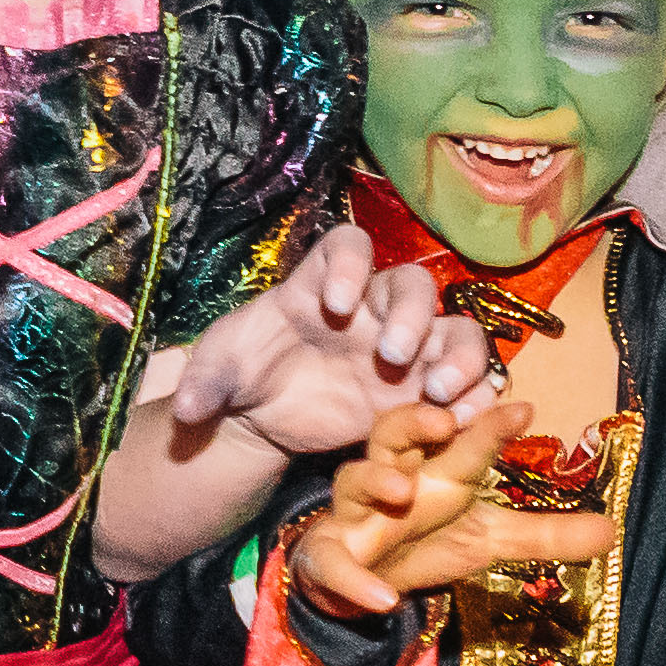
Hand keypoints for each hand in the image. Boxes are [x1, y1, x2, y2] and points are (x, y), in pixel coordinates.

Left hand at [162, 222, 486, 448]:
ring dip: (458, 356)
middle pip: (412, 287)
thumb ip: (204, 383)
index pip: (347, 246)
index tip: (336, 304)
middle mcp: (372, 308)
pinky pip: (470, 381)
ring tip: (439, 394)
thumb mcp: (219, 373)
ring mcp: (407, 347)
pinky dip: (478, 396)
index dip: (349, 265)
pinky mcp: (425, 389)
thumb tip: (187, 411)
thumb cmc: (248, 375)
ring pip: (454, 330)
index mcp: (320, 285)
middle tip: (391, 356)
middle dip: (410, 316)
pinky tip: (468, 419)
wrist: (270, 416)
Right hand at [287, 398, 622, 618]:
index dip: (487, 424)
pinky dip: (355, 582)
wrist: (361, 581)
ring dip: (375, 481)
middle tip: (440, 420)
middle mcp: (393, 480)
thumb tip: (612, 530)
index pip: (459, 438)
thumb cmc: (422, 540)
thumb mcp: (487, 538)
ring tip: (401, 491)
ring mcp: (356, 516)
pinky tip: (382, 599)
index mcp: (434, 470)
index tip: (522, 408)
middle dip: (413, 423)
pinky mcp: (330, 557)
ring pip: (353, 482)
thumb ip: (544, 534)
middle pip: (393, 434)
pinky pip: (334, 564)